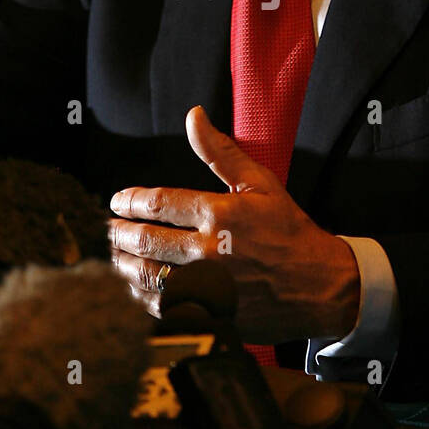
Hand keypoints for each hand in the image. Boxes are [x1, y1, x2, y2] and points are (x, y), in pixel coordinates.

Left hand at [108, 105, 359, 342]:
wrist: (321, 286)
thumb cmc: (290, 232)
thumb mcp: (261, 184)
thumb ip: (220, 152)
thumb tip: (194, 116)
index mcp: (219, 213)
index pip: (158, 203)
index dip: (129, 201)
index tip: (117, 201)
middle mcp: (209, 249)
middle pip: (145, 240)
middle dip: (118, 233)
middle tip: (107, 229)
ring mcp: (208, 286)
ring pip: (147, 275)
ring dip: (122, 264)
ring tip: (112, 255)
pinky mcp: (210, 313)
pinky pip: (162, 307)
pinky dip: (141, 296)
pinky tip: (133, 287)